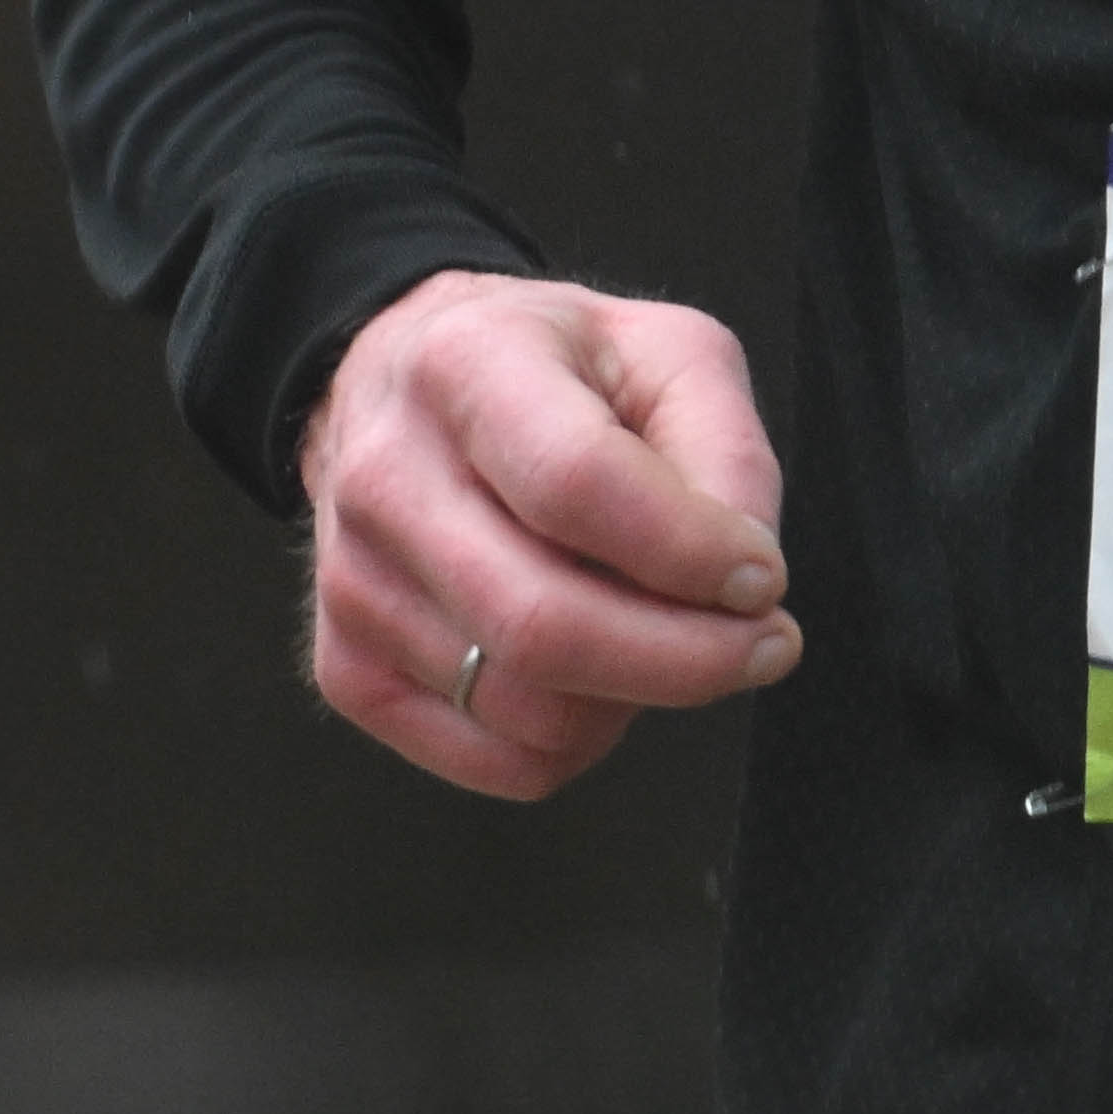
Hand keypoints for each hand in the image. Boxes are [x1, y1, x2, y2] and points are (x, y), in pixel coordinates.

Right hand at [295, 270, 794, 800]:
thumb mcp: (668, 353)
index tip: (763, 578)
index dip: (690, 551)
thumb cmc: (556, 370)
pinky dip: (580, 742)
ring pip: (526, 709)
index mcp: (465, 365)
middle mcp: (386, 476)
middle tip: (765, 647)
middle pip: (542, 623)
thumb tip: (746, 584)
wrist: (406, 384)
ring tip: (667, 637)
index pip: (578, 485)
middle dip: (687, 660)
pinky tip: (602, 678)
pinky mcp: (347, 668)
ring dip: (637, 697)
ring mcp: (353, 582)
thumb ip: (727, 454)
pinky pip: (495, 760)